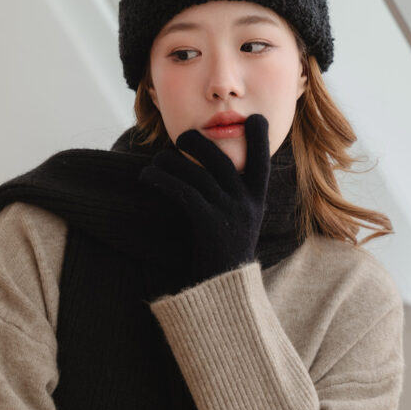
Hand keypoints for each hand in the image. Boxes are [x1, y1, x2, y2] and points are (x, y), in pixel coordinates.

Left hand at [138, 114, 270, 287]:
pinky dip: (162, 179)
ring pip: (196, 173)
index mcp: (257, 200)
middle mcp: (248, 203)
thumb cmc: (223, 251)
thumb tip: (211, 162)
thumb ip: (232, 194)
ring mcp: (230, 213)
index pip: (263, 160)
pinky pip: (182, 191)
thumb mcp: (239, 220)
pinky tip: (147, 177)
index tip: (256, 119)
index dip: (260, 138)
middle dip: (199, 143)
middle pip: (222, 159)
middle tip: (181, 139)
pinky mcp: (209, 224)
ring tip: (156, 163)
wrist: (222, 290)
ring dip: (170, 163)